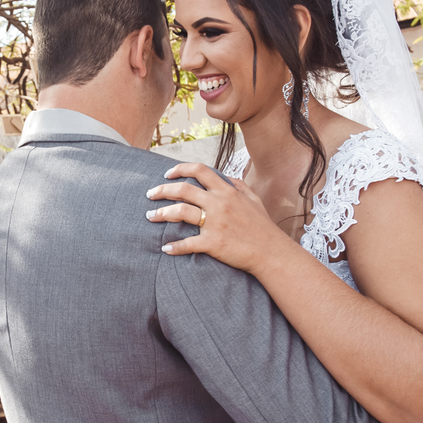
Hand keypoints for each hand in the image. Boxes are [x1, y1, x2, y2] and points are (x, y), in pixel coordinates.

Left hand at [146, 162, 283, 273]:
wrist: (272, 252)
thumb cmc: (263, 227)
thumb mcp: (254, 199)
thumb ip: (238, 185)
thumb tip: (226, 177)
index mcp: (227, 191)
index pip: (200, 170)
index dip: (180, 169)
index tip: (167, 174)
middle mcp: (219, 203)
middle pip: (183, 190)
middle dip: (162, 190)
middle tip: (150, 194)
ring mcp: (215, 223)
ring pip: (180, 212)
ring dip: (161, 214)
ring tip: (150, 217)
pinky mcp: (213, 243)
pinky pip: (187, 243)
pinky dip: (174, 246)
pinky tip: (165, 248)